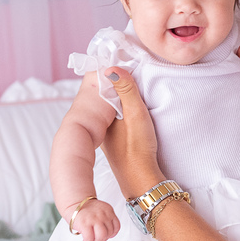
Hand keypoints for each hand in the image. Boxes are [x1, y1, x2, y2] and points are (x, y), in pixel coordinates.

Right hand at [70, 200, 119, 240]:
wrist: (74, 202)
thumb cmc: (85, 209)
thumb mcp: (101, 210)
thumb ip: (106, 219)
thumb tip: (107, 234)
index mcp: (108, 210)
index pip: (116, 226)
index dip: (111, 234)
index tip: (107, 235)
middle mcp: (103, 215)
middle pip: (109, 233)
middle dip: (103, 238)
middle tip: (96, 238)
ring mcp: (94, 219)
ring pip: (101, 237)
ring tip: (91, 239)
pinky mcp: (85, 224)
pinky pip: (90, 239)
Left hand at [100, 67, 164, 197]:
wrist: (141, 179)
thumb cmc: (138, 149)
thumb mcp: (135, 114)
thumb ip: (126, 90)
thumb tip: (111, 67)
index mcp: (99, 114)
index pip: (98, 83)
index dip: (109, 70)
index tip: (122, 61)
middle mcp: (98, 121)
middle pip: (103, 91)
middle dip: (114, 78)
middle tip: (129, 67)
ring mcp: (106, 128)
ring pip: (109, 101)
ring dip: (119, 90)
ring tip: (133, 80)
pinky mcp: (115, 135)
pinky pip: (115, 110)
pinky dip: (122, 102)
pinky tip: (132, 102)